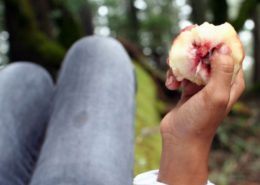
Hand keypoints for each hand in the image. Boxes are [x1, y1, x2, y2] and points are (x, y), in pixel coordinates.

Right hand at [158, 47, 244, 184]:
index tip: (203, 35)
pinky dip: (175, 75)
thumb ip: (222, 71)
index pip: (230, 53)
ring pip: (193, 62)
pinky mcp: (188, 89)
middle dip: (196, 50)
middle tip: (183, 45)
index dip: (219, 42)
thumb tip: (223, 47)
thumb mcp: (215, 95)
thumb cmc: (200, 120)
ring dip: (182, 64)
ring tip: (174, 75)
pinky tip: (170, 84)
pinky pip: (182, 73)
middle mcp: (218, 81)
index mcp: (231, 82)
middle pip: (209, 55)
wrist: (180, 139)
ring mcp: (202, 85)